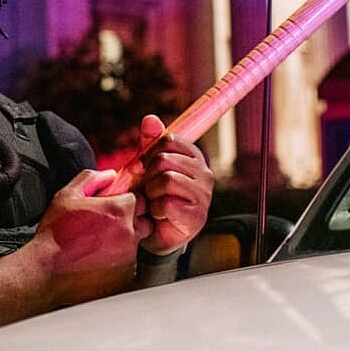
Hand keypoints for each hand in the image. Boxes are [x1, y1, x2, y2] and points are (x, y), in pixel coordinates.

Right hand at [31, 169, 148, 305]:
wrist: (48, 266)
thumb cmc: (56, 231)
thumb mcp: (68, 195)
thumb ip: (91, 179)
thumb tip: (110, 175)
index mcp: (118, 210)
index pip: (138, 198)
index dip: (124, 200)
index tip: (112, 205)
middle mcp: (129, 231)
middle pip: (144, 219)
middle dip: (130, 218)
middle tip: (108, 222)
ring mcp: (128, 253)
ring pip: (137, 239)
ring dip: (125, 236)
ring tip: (101, 239)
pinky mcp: (124, 270)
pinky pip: (130, 258)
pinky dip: (120, 254)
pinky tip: (99, 253)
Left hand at [135, 115, 212, 255]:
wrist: (158, 232)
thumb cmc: (155, 195)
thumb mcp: (149, 166)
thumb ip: (150, 142)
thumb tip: (149, 119)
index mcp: (194, 157)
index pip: (167, 140)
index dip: (149, 152)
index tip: (145, 167)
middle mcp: (204, 173)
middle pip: (164, 159)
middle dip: (148, 175)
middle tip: (149, 188)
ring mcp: (203, 195)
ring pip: (166, 180)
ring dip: (151, 193)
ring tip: (155, 200)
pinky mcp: (197, 215)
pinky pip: (166, 203)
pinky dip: (155, 209)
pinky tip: (160, 214)